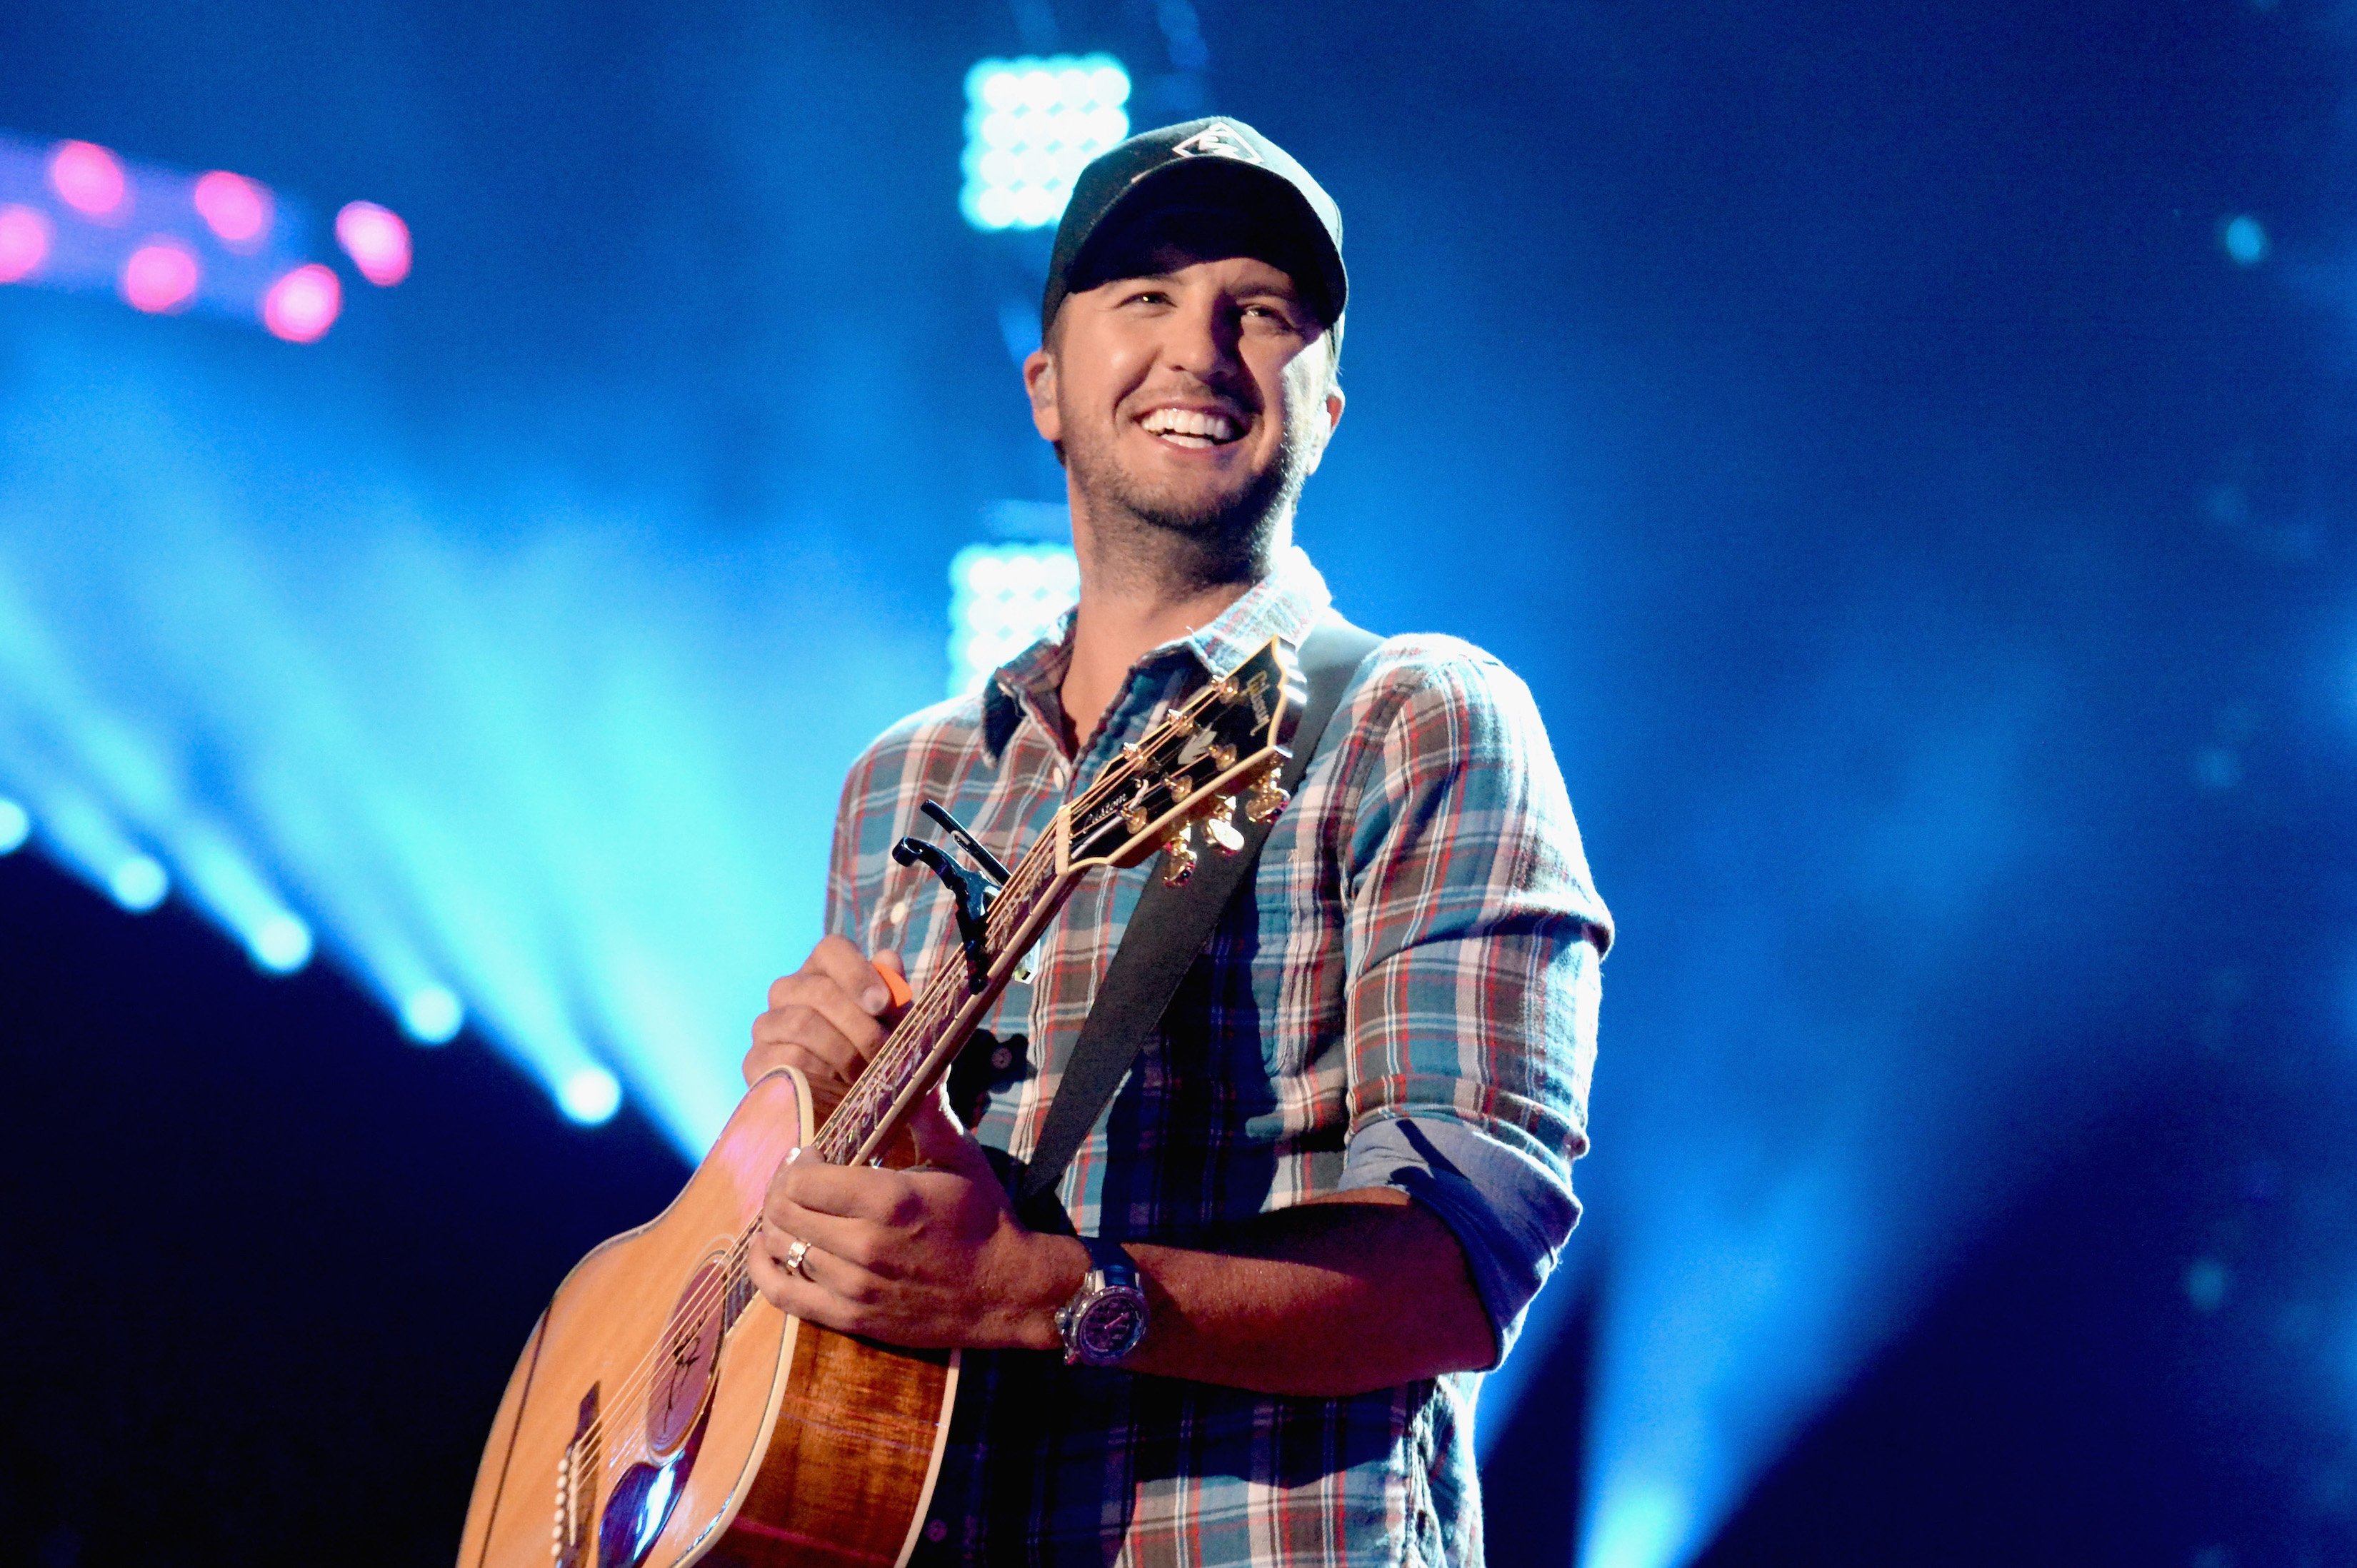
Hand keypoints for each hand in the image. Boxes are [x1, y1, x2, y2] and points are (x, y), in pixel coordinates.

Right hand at [744, 936, 906, 1103]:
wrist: (843, 1102)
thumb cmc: (870, 1050)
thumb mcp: (889, 1023)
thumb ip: (892, 990)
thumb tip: (889, 961)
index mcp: (821, 971)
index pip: (831, 949)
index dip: (858, 973)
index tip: (883, 1003)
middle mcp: (787, 990)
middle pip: (819, 990)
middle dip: (858, 1023)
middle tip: (883, 1049)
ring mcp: (766, 1025)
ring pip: (801, 1023)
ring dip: (843, 1050)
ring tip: (864, 1072)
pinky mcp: (755, 1060)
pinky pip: (787, 1059)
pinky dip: (820, 1074)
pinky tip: (836, 1086)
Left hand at [748, 1085, 1084, 1351]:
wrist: (1007, 1293)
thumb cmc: (985, 1218)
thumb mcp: (962, 1158)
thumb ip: (929, 1112)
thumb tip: (919, 1065)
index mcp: (889, 1199)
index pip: (803, 1178)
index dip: (797, 1160)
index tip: (812, 1152)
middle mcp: (865, 1245)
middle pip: (784, 1212)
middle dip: (781, 1188)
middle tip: (797, 1178)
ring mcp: (855, 1286)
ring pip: (781, 1249)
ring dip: (776, 1225)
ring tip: (791, 1211)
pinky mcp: (852, 1318)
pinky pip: (784, 1295)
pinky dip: (766, 1270)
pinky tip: (769, 1251)